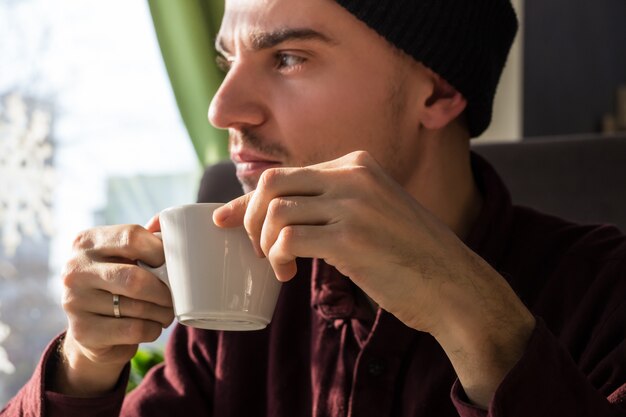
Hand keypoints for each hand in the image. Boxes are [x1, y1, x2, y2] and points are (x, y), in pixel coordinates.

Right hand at [56, 219, 173, 396]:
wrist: (92, 329)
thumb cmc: (118, 283)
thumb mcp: (125, 255)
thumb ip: (146, 238)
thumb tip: (167, 224)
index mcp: (87, 241)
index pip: (132, 237)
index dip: (160, 251)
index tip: (172, 264)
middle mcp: (75, 269)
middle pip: (135, 278)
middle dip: (163, 290)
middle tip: (173, 296)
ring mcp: (75, 301)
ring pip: (138, 307)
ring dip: (162, 312)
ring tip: (166, 312)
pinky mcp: (83, 332)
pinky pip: (134, 330)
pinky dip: (153, 329)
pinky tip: (152, 326)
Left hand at [214, 150, 534, 406]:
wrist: (455, 286)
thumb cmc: (410, 256)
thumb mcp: (374, 213)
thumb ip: (334, 204)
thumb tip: (279, 215)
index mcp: (358, 165)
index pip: (287, 173)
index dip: (248, 198)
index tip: (226, 220)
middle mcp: (355, 176)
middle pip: (271, 183)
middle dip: (248, 217)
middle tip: (255, 248)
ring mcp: (354, 205)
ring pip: (275, 211)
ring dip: (263, 243)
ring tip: (278, 265)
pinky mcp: (351, 239)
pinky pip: (288, 239)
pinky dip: (277, 258)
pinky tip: (289, 274)